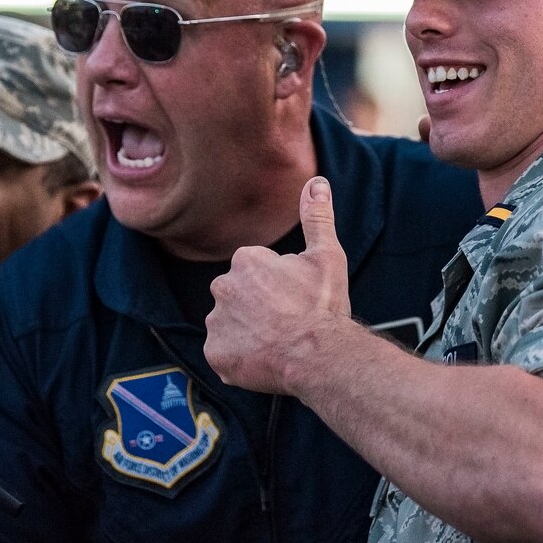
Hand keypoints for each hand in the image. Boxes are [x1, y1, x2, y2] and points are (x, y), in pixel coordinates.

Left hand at [207, 177, 355, 393]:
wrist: (318, 354)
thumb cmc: (323, 305)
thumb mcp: (327, 255)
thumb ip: (317, 217)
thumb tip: (317, 182)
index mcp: (246, 260)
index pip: (257, 272)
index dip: (279, 287)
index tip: (296, 299)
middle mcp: (223, 287)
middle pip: (239, 297)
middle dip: (258, 308)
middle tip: (288, 322)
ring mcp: (217, 323)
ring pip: (231, 326)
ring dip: (248, 334)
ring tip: (278, 343)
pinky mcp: (215, 353)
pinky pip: (224, 354)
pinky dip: (240, 359)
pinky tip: (265, 359)